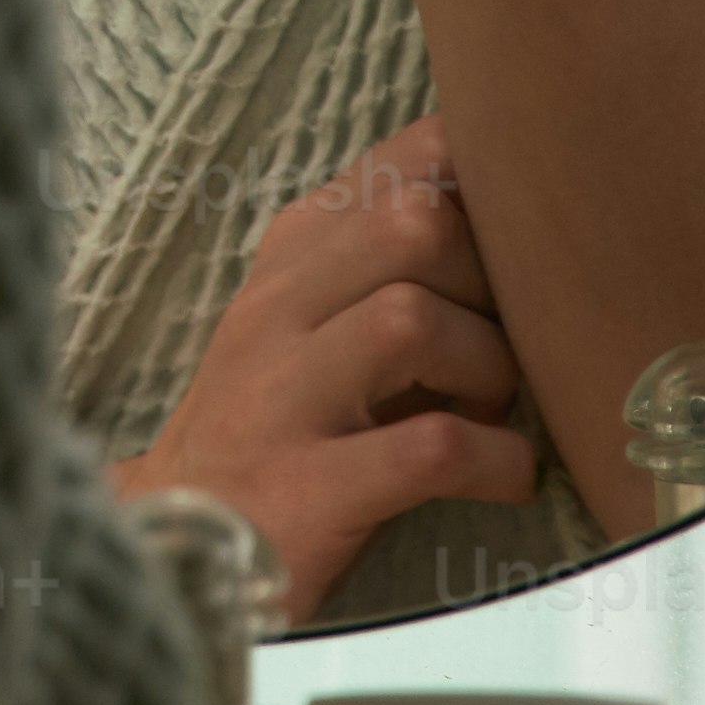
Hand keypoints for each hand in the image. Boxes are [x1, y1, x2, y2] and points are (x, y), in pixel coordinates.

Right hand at [111, 122, 535, 615]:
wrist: (181, 541)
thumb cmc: (284, 425)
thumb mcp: (319, 320)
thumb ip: (392, 262)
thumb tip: (521, 223)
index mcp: (293, 255)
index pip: (402, 163)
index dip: (489, 191)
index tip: (524, 247)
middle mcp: (277, 310)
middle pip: (412, 224)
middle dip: (491, 283)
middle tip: (505, 343)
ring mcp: (282, 398)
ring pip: (409, 319)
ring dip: (487, 368)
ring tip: (489, 410)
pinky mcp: (306, 489)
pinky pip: (429, 448)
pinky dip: (495, 460)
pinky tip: (505, 476)